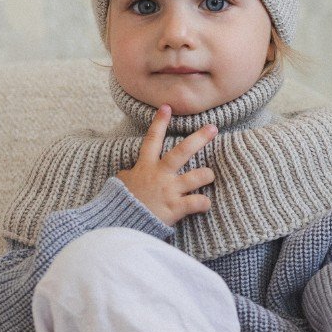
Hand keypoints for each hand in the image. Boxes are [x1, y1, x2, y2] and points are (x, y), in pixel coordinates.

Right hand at [117, 105, 216, 224]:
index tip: (167, 107)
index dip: (159, 122)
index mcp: (145, 167)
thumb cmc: (120, 204)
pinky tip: (204, 205)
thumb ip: (129, 175)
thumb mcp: (121, 184)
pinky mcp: (176, 207)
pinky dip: (204, 203)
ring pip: (198, 175)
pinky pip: (198, 202)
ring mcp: (169, 190)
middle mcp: (160, 175)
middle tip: (213, 128)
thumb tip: (128, 173)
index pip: (152, 140)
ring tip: (209, 175)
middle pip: (182, 151)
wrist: (118, 224)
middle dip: (199, 138)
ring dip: (207, 175)